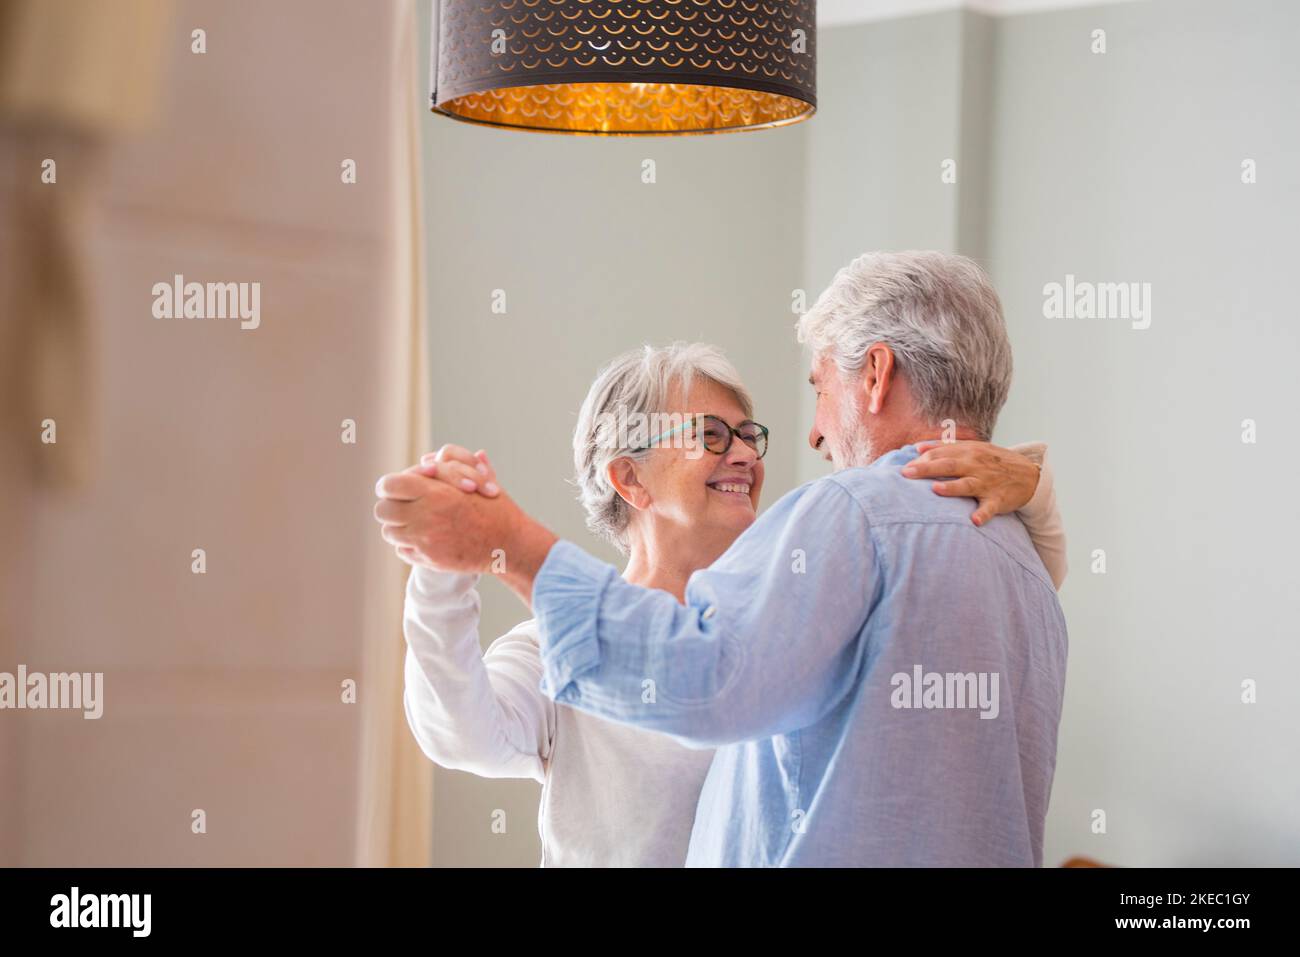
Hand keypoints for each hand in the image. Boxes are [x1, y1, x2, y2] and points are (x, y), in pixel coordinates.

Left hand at [372, 451, 557, 602]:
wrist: (509, 545)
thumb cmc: (497, 510)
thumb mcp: (478, 481)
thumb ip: (452, 468)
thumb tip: (431, 458)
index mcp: (435, 492)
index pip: (388, 485)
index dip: (390, 485)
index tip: (399, 488)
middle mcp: (425, 517)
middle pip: (382, 510)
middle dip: (390, 506)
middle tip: (404, 506)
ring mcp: (424, 541)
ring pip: (389, 533)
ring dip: (398, 527)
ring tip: (415, 523)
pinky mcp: (428, 559)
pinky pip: (402, 551)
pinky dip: (409, 545)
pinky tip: (425, 539)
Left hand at [901, 440, 1040, 526]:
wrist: (1029, 474)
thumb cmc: (993, 461)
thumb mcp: (972, 449)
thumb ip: (944, 448)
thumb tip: (918, 448)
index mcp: (968, 453)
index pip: (940, 454)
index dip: (921, 460)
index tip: (904, 467)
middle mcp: (976, 466)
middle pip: (948, 466)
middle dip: (926, 469)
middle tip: (906, 474)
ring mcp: (987, 483)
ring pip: (967, 484)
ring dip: (952, 487)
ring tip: (935, 489)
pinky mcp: (998, 499)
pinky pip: (989, 508)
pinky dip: (983, 514)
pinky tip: (975, 521)